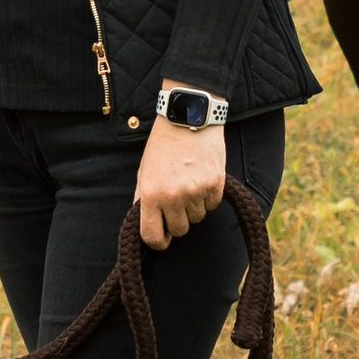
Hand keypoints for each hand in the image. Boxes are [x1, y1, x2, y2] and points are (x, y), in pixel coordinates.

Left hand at [134, 114, 225, 249]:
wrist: (187, 117)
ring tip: (190, 182)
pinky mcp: (215, 184)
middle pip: (180, 230)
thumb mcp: (144, 171)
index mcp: (150, 194)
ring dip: (194, 206)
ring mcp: (195, 191)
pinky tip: (202, 178)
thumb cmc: (162, 145)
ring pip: (198, 218)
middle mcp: (172, 196)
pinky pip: (213, 205)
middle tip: (178, 201)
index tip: (163, 237)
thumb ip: (143, 199)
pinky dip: (209, 196)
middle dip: (178, 220)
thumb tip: (146, 226)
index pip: (153, 236)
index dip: (159, 241)